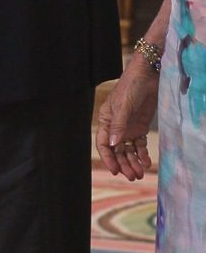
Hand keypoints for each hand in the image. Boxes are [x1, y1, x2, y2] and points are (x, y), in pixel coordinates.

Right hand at [95, 58, 158, 179]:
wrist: (148, 76)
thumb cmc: (131, 87)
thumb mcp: (123, 106)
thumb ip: (119, 126)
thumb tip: (112, 144)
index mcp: (105, 121)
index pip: (103, 144)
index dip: (108, 158)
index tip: (115, 170)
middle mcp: (115, 127)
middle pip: (117, 150)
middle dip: (123, 164)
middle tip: (131, 176)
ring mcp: (128, 128)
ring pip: (128, 150)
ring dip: (133, 162)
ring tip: (139, 174)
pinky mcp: (140, 127)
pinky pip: (139, 145)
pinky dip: (142, 154)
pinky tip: (146, 162)